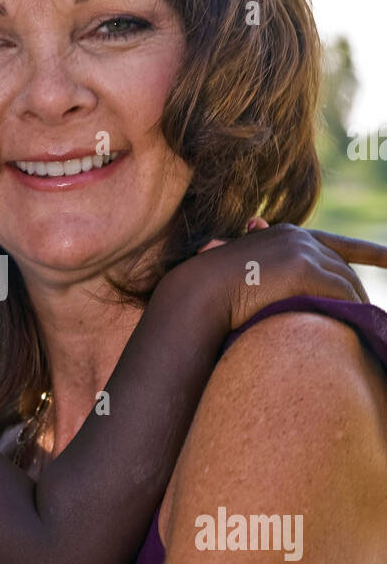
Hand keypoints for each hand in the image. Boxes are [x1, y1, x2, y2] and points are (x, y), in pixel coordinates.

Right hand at [177, 221, 386, 331]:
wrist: (194, 293)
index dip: (369, 251)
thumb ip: (259, 273)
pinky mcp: (304, 272)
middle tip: (372, 313)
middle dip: (360, 290)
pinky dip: (353, 311)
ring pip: (346, 281)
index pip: (337, 242)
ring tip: (370, 328)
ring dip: (359, 305)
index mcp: (283, 235)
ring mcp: (301, 252)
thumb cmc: (205, 291)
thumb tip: (243, 265)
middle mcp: (297, 237)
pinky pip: (340, 294)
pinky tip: (361, 327)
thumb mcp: (237, 275)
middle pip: (343, 266)